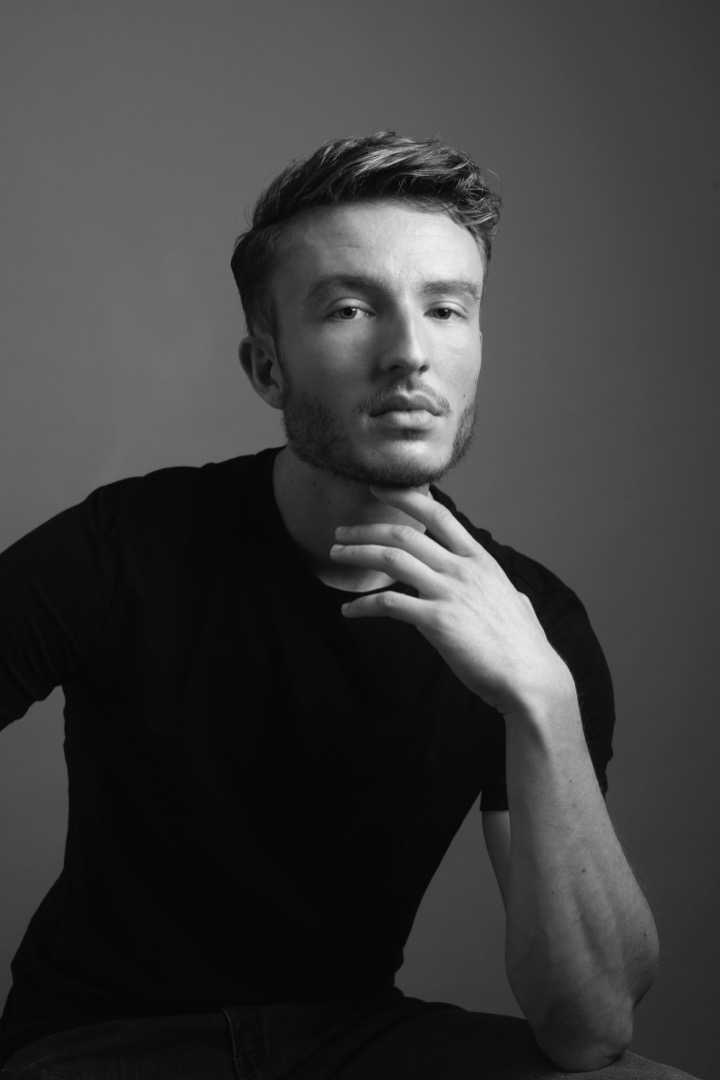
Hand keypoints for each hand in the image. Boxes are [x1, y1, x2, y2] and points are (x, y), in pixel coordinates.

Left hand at [330, 487, 571, 717]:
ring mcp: (449, 593)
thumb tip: (509, 592)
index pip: (438, 516)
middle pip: (404, 535)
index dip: (405, 497)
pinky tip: (350, 611)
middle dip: (367, 530)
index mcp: (479, 560)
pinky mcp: (436, 622)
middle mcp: (462, 570)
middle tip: (342, 533)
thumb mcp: (515, 601)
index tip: (379, 489)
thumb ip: (502, 590)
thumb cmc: (523, 645)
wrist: (529, 677)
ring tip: (337, 556)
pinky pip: (389, 604)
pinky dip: (364, 605)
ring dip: (358, 554)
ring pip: (392, 559)